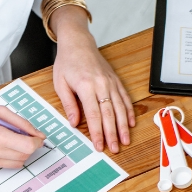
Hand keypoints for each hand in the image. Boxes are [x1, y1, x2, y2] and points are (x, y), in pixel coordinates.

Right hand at [0, 99, 44, 169]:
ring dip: (21, 153)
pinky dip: (10, 156)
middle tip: (25, 136)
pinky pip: (7, 165)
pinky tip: (2, 146)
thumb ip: (22, 123)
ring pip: (18, 163)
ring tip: (12, 140)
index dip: (37, 142)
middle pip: (24, 156)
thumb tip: (38, 135)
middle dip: (30, 147)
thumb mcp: (0, 111)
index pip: (27, 146)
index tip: (37, 137)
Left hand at [50, 6, 135, 152]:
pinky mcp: (115, 80)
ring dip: (123, 126)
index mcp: (86, 86)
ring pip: (120, 107)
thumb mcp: (60, 84)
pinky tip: (131, 123)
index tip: (99, 146)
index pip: (93, 115)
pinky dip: (129, 111)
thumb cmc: (67, 62)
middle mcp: (101, 84)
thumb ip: (68, 104)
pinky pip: (125, 97)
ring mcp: (111, 82)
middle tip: (115, 149)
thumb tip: (74, 123)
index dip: (97, 132)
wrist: (78, 43)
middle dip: (113, 133)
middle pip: (109, 114)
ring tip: (125, 140)